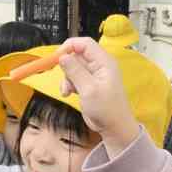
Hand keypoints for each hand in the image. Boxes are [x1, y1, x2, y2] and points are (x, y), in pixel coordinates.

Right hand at [57, 37, 137, 156]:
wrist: (114, 127)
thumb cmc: (106, 109)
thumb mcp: (88, 89)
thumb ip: (75, 71)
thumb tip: (63, 56)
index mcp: (104, 62)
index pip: (85, 43)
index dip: (69, 46)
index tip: (57, 57)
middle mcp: (99, 65)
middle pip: (77, 55)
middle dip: (67, 67)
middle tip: (64, 80)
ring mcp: (94, 75)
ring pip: (73, 68)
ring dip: (66, 78)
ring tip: (67, 92)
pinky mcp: (89, 85)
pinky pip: (74, 78)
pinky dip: (69, 85)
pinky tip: (69, 94)